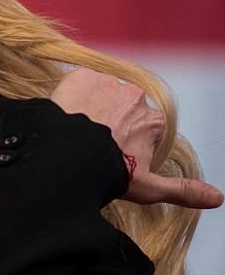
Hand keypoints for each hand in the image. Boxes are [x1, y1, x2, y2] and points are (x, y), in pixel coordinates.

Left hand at [49, 68, 223, 208]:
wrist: (70, 155)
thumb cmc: (108, 171)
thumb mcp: (149, 187)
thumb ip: (183, 190)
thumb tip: (216, 198)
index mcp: (154, 119)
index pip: (142, 128)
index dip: (126, 143)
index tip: (113, 154)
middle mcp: (135, 96)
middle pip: (120, 108)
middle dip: (109, 123)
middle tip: (91, 145)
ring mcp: (107, 83)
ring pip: (97, 95)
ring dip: (89, 109)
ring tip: (76, 133)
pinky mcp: (80, 76)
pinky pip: (76, 84)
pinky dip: (70, 98)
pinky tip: (65, 118)